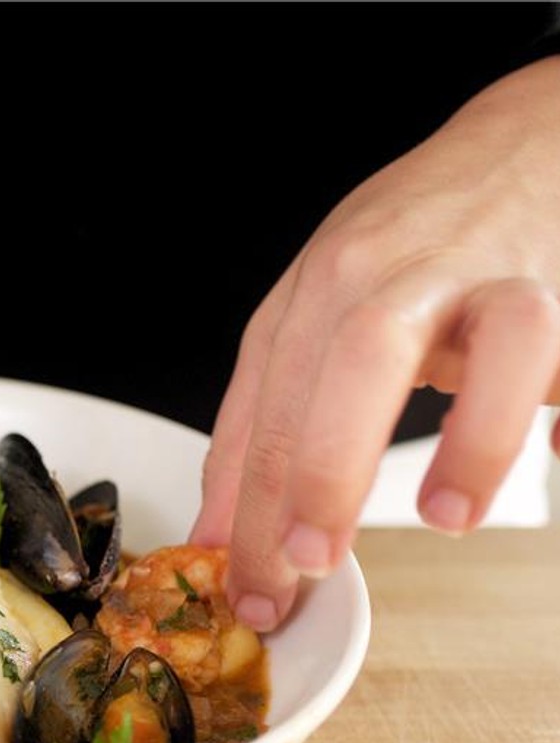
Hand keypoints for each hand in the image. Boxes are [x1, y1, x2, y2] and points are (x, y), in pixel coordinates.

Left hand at [192, 56, 559, 631]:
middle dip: (292, 486)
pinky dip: (496, 426)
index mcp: (304, 299)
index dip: (236, 508)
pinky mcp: (531, 279)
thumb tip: (228, 531)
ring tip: (400, 533)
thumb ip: (279, 420)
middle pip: (304, 381)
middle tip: (294, 570)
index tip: (239, 587)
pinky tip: (484, 488)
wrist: (538, 141)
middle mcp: (359, 276)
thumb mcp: (333, 320)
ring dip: (370, 452)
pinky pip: (516, 353)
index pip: (252, 409)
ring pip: (382, 354)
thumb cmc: (427, 246)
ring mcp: (443, 270)